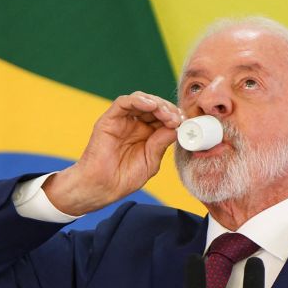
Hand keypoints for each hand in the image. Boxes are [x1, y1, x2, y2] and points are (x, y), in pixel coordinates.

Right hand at [43, 91, 181, 214]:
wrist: (103, 187)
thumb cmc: (124, 178)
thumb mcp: (150, 161)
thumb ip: (161, 143)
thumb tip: (176, 127)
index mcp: (147, 134)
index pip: (163, 117)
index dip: (175, 116)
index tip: (184, 122)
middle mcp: (135, 124)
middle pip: (154, 105)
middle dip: (168, 109)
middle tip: (177, 118)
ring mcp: (122, 121)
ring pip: (141, 100)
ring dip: (156, 103)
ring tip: (166, 114)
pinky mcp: (110, 119)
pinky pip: (123, 102)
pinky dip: (138, 100)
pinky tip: (151, 106)